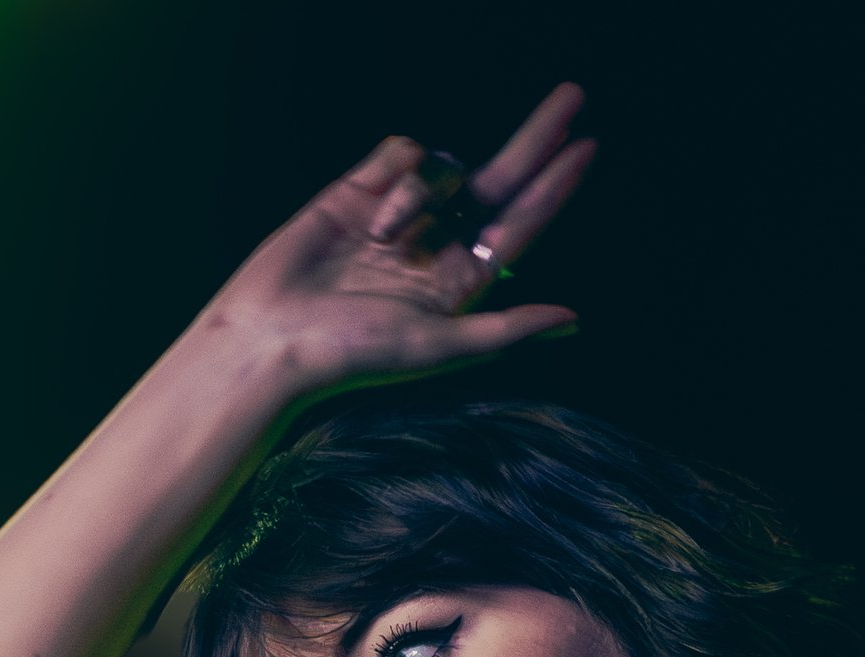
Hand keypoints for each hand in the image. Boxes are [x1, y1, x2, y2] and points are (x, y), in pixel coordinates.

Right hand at [202, 88, 592, 400]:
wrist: (275, 333)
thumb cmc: (355, 354)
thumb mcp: (440, 346)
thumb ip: (508, 329)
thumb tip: (573, 320)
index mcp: (461, 284)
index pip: (520, 226)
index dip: (554, 189)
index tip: (589, 148)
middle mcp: (436, 246)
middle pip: (499, 180)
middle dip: (536, 140)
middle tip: (575, 95)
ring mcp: (400, 214)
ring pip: (442, 167)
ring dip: (423, 193)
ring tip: (384, 240)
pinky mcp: (360, 188)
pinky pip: (402, 151)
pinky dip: (397, 178)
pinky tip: (374, 219)